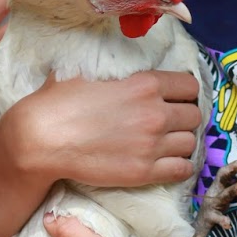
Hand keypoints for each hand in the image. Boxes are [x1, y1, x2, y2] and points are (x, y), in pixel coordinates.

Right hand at [8, 69, 202, 189]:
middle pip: (194, 115)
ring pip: (191, 142)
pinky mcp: (144, 172)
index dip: (183, 91)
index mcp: (144, 84)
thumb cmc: (58, 102)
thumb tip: (116, 64)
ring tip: (168, 142)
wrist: (41, 140)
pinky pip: (182, 169)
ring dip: (182, 141)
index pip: (190, 85)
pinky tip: (167, 162)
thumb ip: (112, 69)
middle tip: (171, 121)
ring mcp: (151, 145)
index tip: (174, 98)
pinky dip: (179, 166)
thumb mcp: (87, 71)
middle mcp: (155, 113)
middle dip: (184, 117)